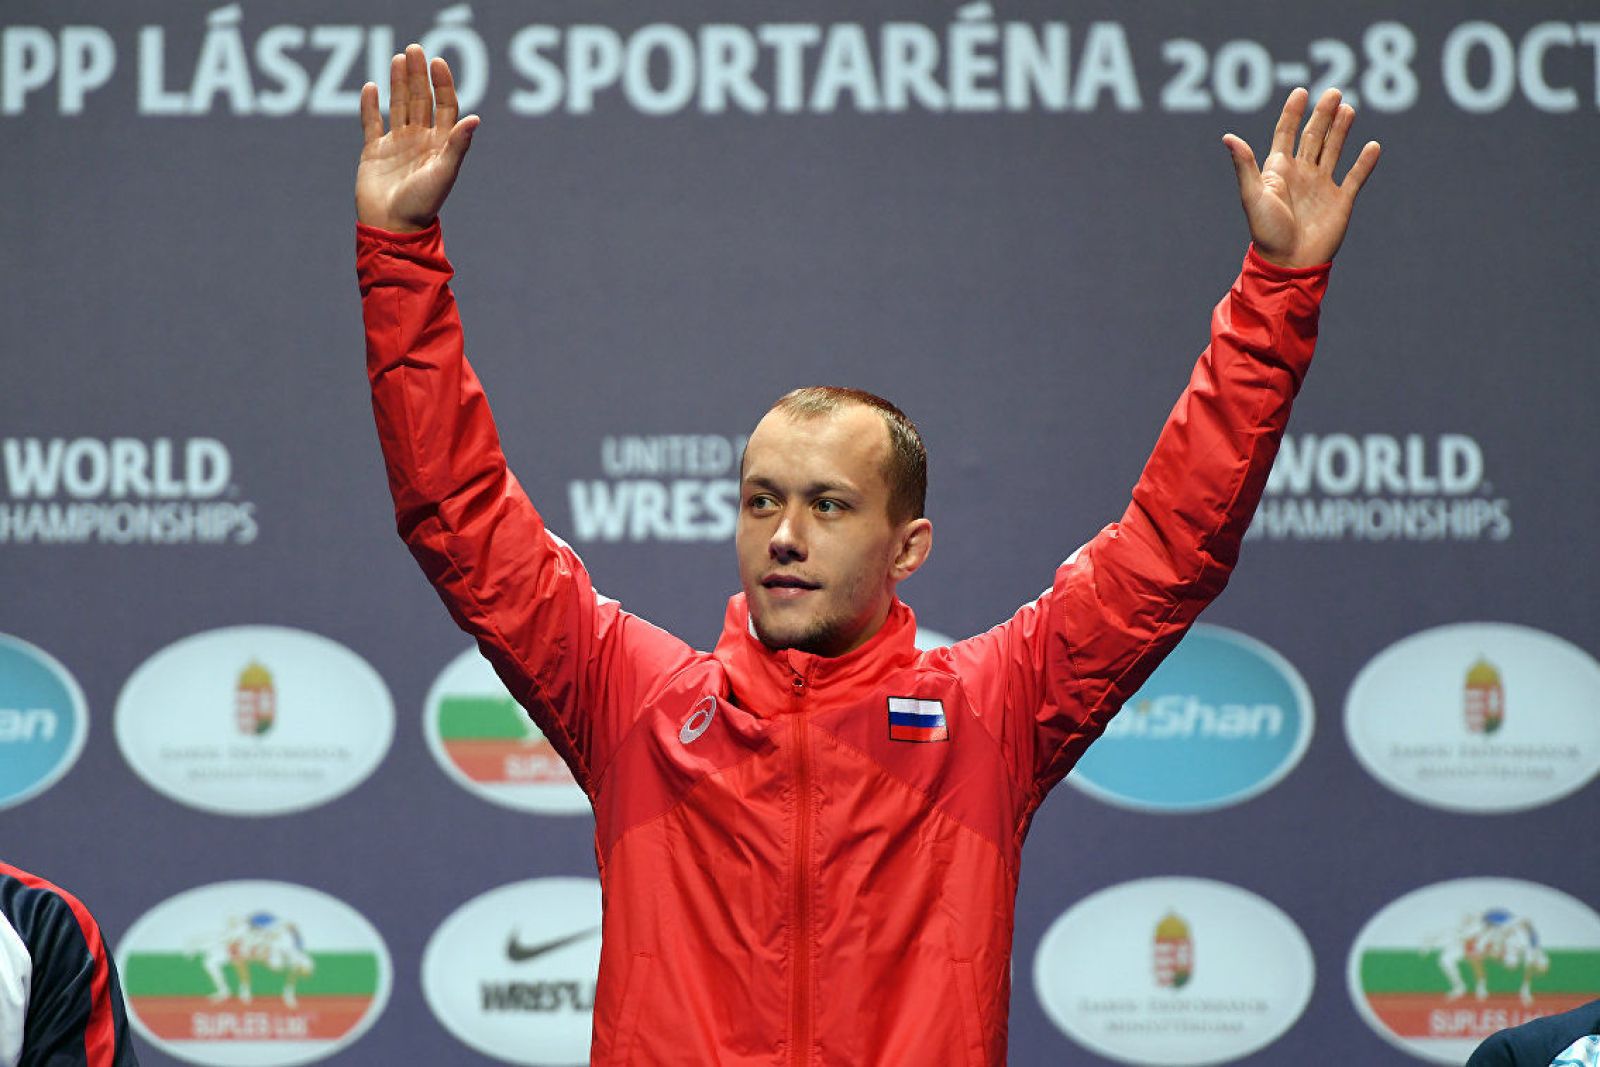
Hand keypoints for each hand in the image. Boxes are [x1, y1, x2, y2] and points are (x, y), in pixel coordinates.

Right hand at [355, 44, 479, 232]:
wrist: (392, 227)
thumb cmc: (422, 205)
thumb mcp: (444, 173)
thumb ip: (458, 145)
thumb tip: (475, 119)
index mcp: (440, 145)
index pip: (445, 107)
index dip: (442, 84)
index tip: (438, 62)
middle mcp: (420, 141)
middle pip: (421, 101)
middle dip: (419, 76)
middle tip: (415, 49)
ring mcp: (397, 145)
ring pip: (398, 107)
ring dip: (398, 83)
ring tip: (399, 59)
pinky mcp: (374, 152)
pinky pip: (371, 124)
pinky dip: (370, 106)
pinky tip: (372, 87)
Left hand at [1222, 87, 1380, 267]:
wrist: (1289, 263)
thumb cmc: (1266, 232)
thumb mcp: (1252, 196)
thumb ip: (1245, 165)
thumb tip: (1228, 137)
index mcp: (1279, 171)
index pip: (1286, 134)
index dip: (1293, 113)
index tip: (1301, 92)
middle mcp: (1302, 174)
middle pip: (1314, 137)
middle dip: (1323, 115)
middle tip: (1334, 92)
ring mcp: (1322, 186)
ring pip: (1334, 150)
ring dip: (1341, 130)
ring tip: (1348, 109)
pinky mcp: (1341, 201)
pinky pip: (1356, 177)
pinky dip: (1365, 162)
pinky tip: (1372, 146)